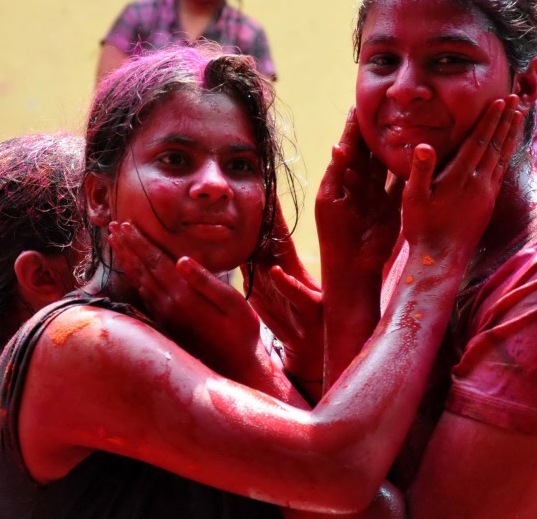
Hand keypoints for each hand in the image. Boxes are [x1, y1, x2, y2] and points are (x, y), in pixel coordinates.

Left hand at [108, 222, 260, 376]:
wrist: (237, 368)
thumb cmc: (241, 333)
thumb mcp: (233, 303)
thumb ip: (206, 281)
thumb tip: (182, 260)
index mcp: (184, 295)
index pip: (155, 261)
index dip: (140, 241)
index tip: (126, 224)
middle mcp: (168, 305)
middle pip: (142, 269)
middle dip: (127, 246)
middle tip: (112, 226)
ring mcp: (165, 316)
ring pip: (139, 282)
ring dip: (127, 260)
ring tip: (116, 243)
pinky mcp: (166, 324)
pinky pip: (144, 295)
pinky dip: (135, 278)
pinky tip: (133, 272)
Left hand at [242, 201, 321, 383]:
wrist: (308, 347)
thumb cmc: (286, 314)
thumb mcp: (265, 286)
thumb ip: (251, 263)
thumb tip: (228, 242)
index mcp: (277, 264)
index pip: (266, 235)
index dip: (260, 212)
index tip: (252, 188)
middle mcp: (289, 270)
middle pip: (278, 240)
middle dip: (272, 216)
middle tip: (265, 190)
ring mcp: (300, 287)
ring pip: (288, 259)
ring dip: (279, 240)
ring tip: (270, 218)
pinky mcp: (308, 308)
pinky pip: (297, 294)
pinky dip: (287, 284)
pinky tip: (277, 272)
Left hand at [316, 108, 401, 297]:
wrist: (350, 265)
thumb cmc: (334, 233)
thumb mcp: (330, 201)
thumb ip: (336, 173)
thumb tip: (338, 145)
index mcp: (342, 179)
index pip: (349, 146)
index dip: (354, 127)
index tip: (359, 105)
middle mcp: (361, 183)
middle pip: (371, 151)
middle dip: (378, 131)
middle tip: (389, 108)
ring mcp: (379, 194)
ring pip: (388, 165)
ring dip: (396, 148)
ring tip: (409, 124)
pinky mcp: (394, 206)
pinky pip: (404, 184)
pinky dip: (411, 171)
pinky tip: (423, 154)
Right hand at [400, 96, 521, 259]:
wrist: (440, 257)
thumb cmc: (421, 226)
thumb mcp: (413, 197)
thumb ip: (421, 170)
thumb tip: (424, 145)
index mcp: (458, 177)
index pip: (478, 141)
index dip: (489, 120)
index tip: (499, 101)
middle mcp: (477, 182)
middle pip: (495, 144)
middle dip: (505, 120)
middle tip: (514, 99)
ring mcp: (486, 192)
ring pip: (502, 156)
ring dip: (510, 134)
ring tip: (518, 116)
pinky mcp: (489, 202)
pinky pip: (502, 170)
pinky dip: (508, 153)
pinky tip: (509, 147)